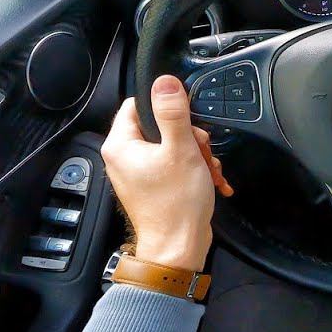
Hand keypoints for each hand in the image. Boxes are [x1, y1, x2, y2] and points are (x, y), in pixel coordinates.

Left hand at [101, 75, 233, 271]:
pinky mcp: (154, 185)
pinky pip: (175, 164)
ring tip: (208, 169)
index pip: (137, 104)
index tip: (186, 119)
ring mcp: (139, 173)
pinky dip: (195, 169)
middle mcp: (124, 158)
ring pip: (172, 145)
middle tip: (200, 150)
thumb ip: (173, 113)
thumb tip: (165, 82)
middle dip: (189, 136)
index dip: (166, 107)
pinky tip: (210, 179)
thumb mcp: (180, 149)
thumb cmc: (176, 205)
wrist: (179, 249)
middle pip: (160, 125)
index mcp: (121, 145)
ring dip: (197, 154)